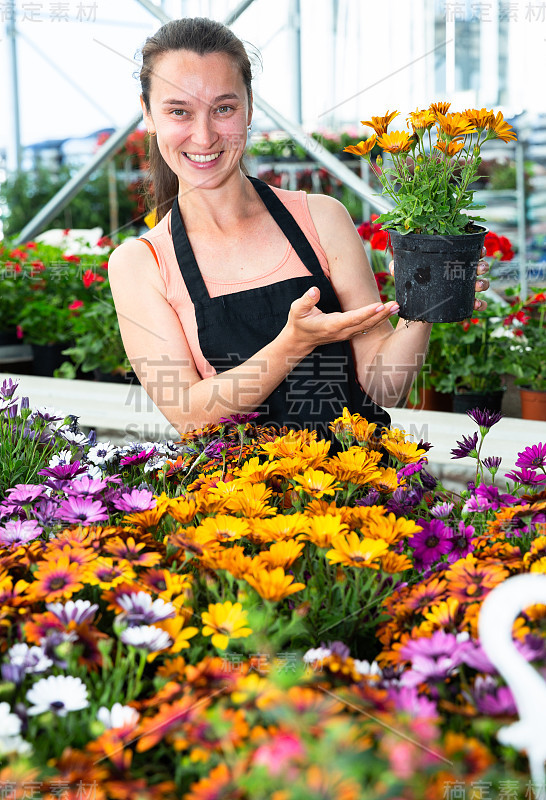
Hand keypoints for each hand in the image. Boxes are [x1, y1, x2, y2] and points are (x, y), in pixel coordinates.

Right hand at [283, 286, 398, 355]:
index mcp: (331, 325)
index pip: (352, 318)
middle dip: (382, 314)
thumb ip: (306, 301)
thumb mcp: (297, 310)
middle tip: (396, 305)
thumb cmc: (299, 323)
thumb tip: (314, 290)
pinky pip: (367, 327)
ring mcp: (347, 334)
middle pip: (366, 323)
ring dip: (383, 317)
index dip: (366, 312)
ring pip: (368, 326)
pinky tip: (388, 313)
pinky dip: (378, 320)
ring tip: (397, 308)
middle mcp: (342, 331)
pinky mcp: (350, 333)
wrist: (300, 340)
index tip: (380, 305)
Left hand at [388, 245, 490, 311]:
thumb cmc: (413, 283)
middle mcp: (460, 273)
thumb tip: (393, 266)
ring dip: (483, 284)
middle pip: (478, 267)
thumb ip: (399, 267)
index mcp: (450, 261)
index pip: (468, 252)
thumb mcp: (407, 274)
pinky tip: (477, 305)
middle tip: (479, 268)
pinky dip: (480, 304)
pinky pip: (476, 303)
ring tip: (478, 285)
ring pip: (480, 284)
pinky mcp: (462, 303)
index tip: (481, 250)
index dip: (478, 249)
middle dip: (482, 267)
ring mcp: (463, 288)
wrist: (415, 306)